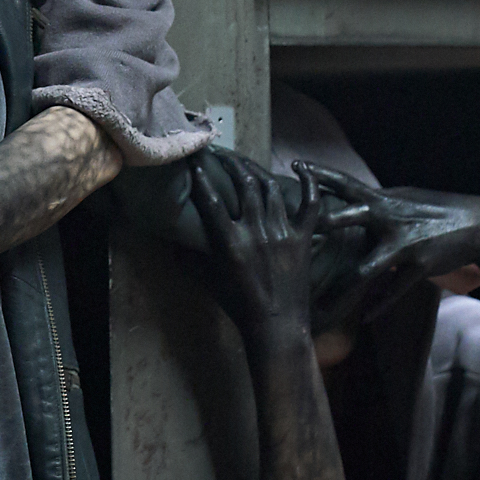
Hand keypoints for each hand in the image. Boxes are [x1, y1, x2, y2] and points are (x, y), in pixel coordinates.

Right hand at [192, 152, 322, 344]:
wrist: (276, 326)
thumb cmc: (238, 305)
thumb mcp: (206, 280)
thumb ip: (189, 256)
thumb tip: (169, 238)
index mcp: (230, 242)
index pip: (211, 199)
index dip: (200, 176)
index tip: (194, 161)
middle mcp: (257, 231)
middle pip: (243, 184)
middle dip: (229, 163)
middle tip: (219, 154)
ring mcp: (283, 232)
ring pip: (270, 187)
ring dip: (255, 169)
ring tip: (243, 161)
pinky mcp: (303, 238)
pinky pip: (310, 203)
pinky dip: (308, 181)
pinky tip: (298, 166)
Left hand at [302, 166, 479, 329]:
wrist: (478, 225)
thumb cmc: (433, 211)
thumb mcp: (402, 200)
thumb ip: (372, 202)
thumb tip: (344, 195)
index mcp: (384, 200)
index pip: (346, 184)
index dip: (321, 175)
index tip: (295, 165)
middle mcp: (391, 217)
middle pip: (351, 217)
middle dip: (325, 221)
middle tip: (298, 226)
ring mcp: (406, 242)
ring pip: (369, 267)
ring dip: (345, 288)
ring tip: (322, 305)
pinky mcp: (420, 265)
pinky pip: (395, 289)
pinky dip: (379, 304)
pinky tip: (364, 318)